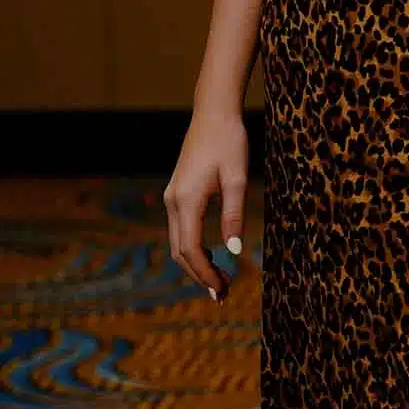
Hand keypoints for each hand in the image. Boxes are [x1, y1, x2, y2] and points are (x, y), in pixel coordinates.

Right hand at [163, 108, 248, 300]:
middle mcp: (173, 201)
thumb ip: (234, 216)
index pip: (192, 249)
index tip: (222, 291)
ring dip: (196, 263)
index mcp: (186, 200)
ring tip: (219, 280)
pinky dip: (193, 248)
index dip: (205, 274)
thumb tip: (235, 252)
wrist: (213, 113)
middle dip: (200, 275)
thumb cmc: (229, 142)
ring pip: (178, 242)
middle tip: (223, 295)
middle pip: (180, 251)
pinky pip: (181, 229)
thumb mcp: (237, 179)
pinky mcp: (177, 192)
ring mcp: (172, 196)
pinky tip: (211, 255)